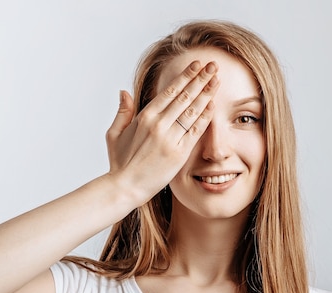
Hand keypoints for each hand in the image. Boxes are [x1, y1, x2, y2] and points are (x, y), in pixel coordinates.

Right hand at [105, 61, 218, 203]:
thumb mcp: (115, 134)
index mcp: (144, 117)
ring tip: (216, 80)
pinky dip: (205, 117)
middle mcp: (158, 124)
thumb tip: (124, 92)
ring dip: (206, 93)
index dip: (185, 76)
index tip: (196, 65)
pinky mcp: (179, 153)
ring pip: (192, 111)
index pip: (170, 91)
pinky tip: (213, 105)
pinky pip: (195, 131)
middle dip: (200, 79)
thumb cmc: (120, 163)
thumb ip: (123, 112)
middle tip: (213, 65)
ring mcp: (169, 139)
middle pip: (185, 96)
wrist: (125, 187)